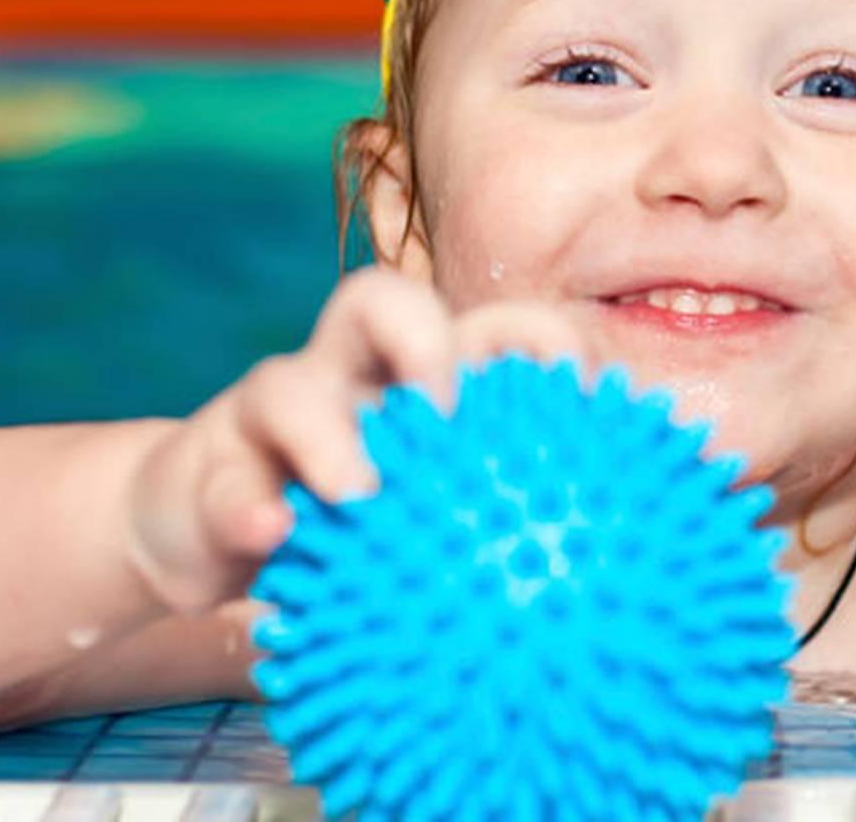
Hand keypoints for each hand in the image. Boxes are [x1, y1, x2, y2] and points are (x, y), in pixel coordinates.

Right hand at [125, 267, 590, 613]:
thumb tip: (647, 551)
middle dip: (420, 337)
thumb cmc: (362, 529)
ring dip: (325, 432)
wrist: (208, 541)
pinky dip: (246, 509)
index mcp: (422, 380)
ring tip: (359, 488)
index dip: (542, 338)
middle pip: (378, 303)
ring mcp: (273, 418)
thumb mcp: (439, 519)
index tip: (586, 394)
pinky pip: (224, 486)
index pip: (488, 327)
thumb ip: (519, 522)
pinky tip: (272, 537)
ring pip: (285, 384)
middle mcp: (348, 378)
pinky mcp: (208, 473)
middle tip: (451, 405)